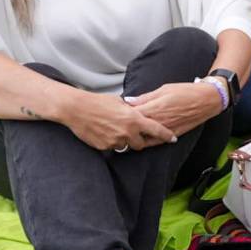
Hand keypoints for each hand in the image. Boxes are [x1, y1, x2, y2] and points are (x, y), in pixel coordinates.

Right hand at [61, 90, 177, 151]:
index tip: (173, 139)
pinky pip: (113, 148)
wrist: (77, 109)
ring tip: (115, 130)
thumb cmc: (98, 102)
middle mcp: (127, 132)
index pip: (156, 130)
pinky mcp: (105, 147)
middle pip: (141, 144)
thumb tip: (138, 110)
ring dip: (124, 141)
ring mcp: (116, 141)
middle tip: (134, 134)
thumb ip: (132, 109)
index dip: (166, 135)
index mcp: (134, 119)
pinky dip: (112, 142)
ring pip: (126, 147)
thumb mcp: (119, 102)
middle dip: (139, 140)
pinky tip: (105, 132)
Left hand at [126, 81, 221, 136]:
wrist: (206, 100)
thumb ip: (145, 97)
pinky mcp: (172, 135)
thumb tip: (129, 101)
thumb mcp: (164, 89)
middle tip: (119, 124)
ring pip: (143, 137)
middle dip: (126, 126)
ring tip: (127, 134)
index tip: (116, 112)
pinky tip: (142, 140)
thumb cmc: (186, 91)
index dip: (122, 113)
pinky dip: (146, 142)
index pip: (131, 114)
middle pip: (135, 127)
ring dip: (134, 136)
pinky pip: (155, 142)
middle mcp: (157, 121)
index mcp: (153, 107)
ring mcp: (164, 130)